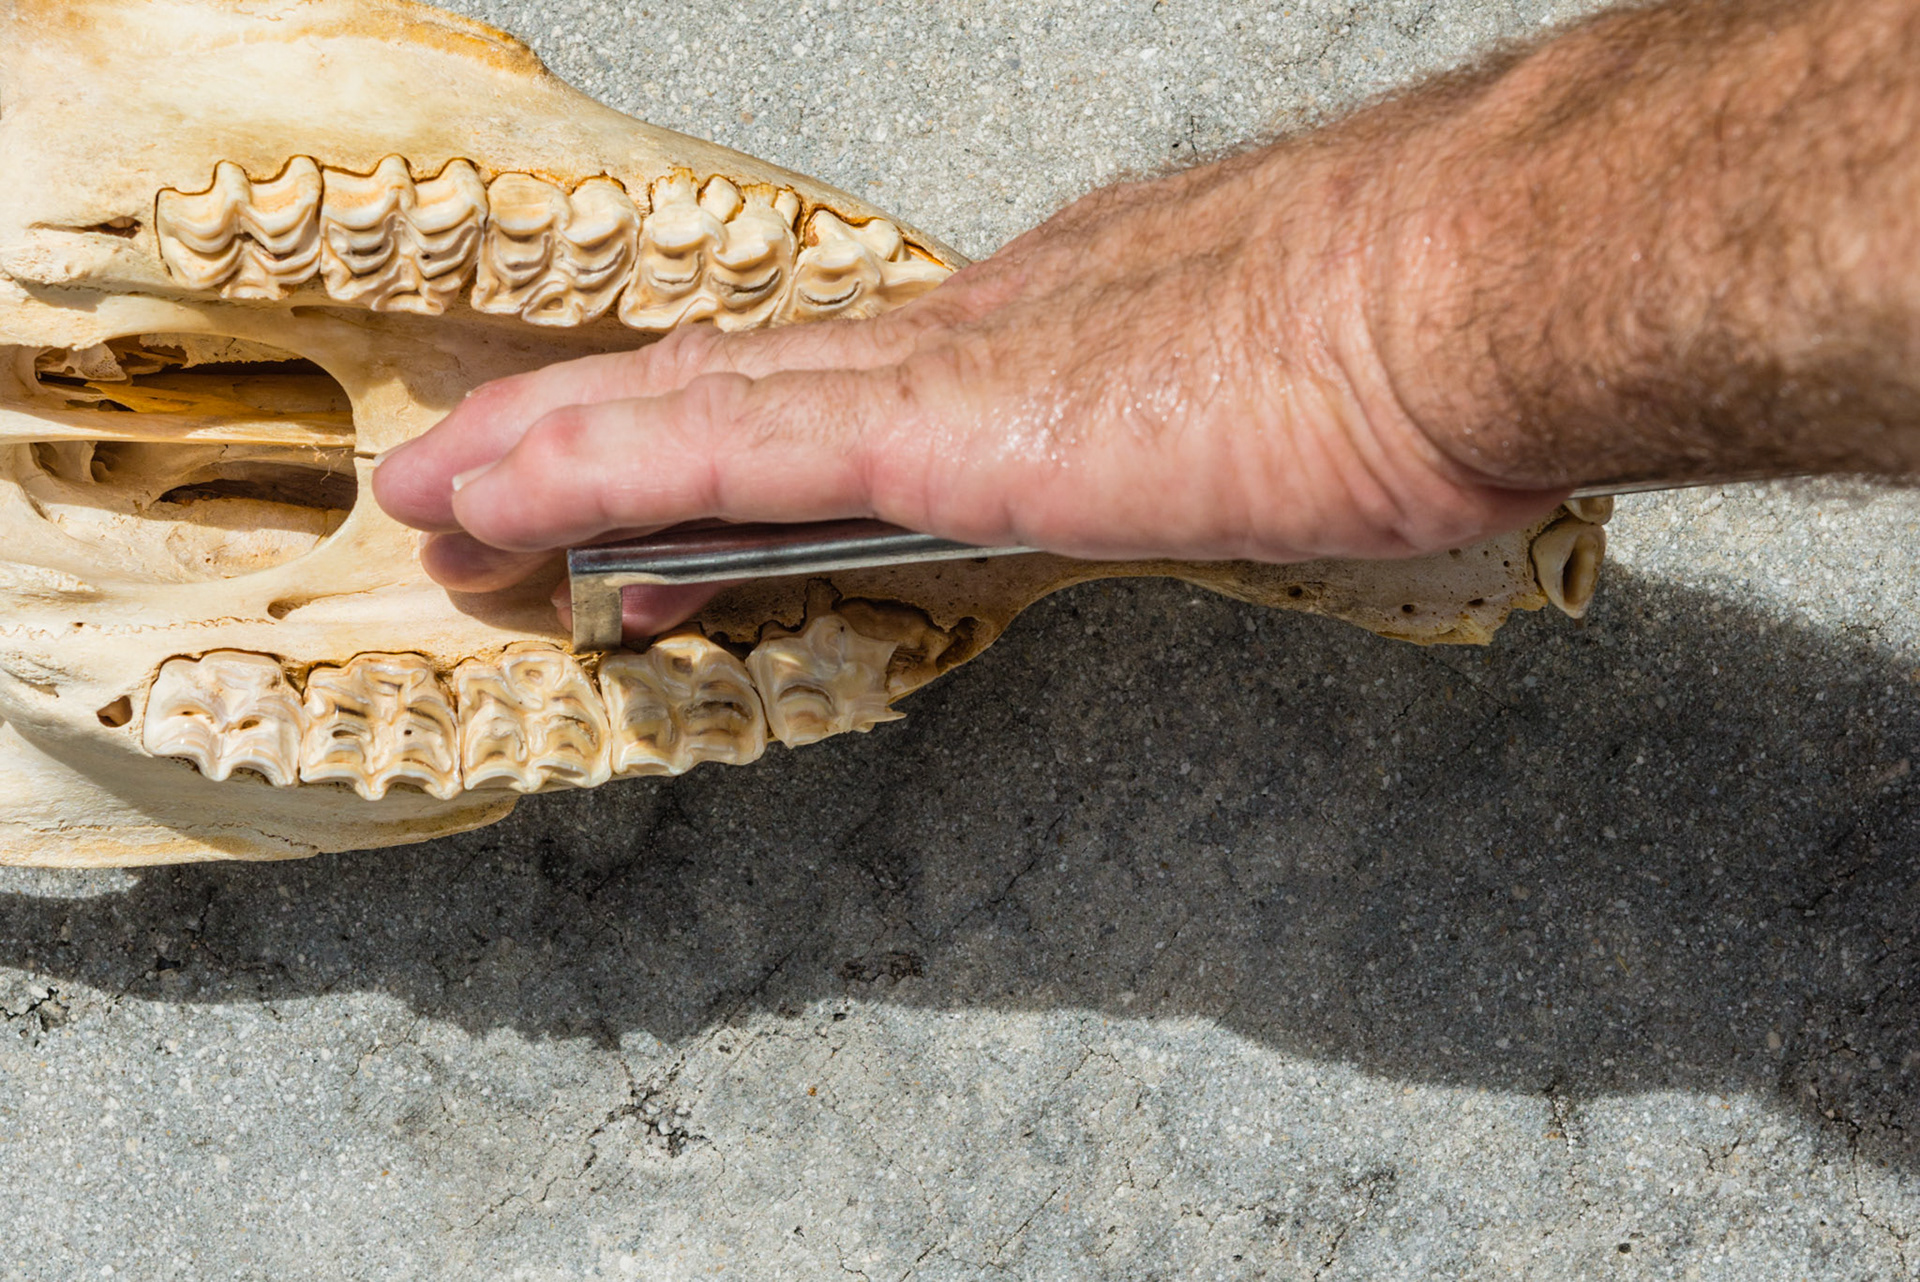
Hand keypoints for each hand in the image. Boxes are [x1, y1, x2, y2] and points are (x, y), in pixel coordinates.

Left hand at [372, 142, 1565, 637]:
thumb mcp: (1267, 416)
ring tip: (445, 496)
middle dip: (592, 437)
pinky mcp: (955, 419)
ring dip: (558, 451)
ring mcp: (956, 370)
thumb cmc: (1408, 346)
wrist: (1476, 289)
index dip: (721, 437)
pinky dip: (609, 466)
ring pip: (705, 406)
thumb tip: (1195, 467)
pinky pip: (738, 446)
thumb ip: (1186, 447)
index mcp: (1044, 336)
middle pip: (740, 385)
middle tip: (479, 482)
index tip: (644, 505)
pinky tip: (513, 493)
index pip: (841, 398)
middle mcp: (972, 331)